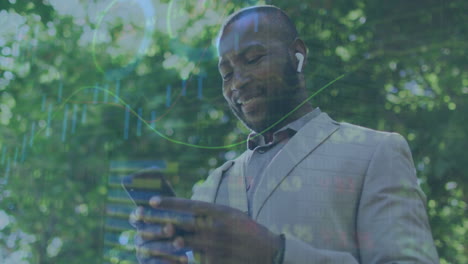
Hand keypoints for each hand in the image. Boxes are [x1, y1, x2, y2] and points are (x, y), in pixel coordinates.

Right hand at [130, 207, 191, 263]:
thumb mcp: (177, 212)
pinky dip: (168, 261)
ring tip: (181, 243)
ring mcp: (143, 251)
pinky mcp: (148, 263)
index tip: (142, 210)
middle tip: (171, 228)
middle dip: (158, 230)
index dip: (137, 214)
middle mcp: (140, 236)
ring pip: (151, 249)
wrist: (189, 242)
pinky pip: (155, 263)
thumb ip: (170, 203)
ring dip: (167, 246)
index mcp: (143, 222)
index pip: (135, 217)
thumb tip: (164, 187)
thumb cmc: (180, 222)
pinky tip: (183, 259)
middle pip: (145, 232)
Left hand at [132, 197, 282, 263]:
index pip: (189, 205)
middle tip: (138, 218)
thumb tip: (186, 211)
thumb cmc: (248, 230)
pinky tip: (163, 257)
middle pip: (180, 222)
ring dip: (161, 240)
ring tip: (142, 239)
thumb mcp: (232, 214)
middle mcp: (215, 227)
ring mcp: (214, 246)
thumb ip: (210, 212)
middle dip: (157, 220)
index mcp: (220, 211)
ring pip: (181, 242)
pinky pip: (191, 260)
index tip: (151, 201)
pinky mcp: (215, 262)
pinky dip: (176, 258)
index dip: (169, 202)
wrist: (269, 252)